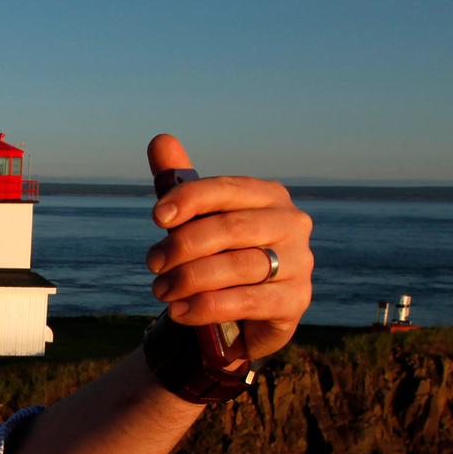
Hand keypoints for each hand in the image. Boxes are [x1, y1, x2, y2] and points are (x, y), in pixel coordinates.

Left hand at [144, 134, 314, 358]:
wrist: (244, 314)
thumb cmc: (220, 255)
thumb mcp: (198, 220)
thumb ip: (180, 183)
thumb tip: (160, 139)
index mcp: (269, 196)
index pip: (227, 189)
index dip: (189, 199)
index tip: (156, 217)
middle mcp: (291, 223)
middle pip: (230, 229)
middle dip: (183, 246)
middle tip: (153, 264)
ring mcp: (300, 262)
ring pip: (238, 266)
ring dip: (190, 279)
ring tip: (161, 291)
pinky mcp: (296, 300)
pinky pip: (247, 301)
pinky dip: (207, 306)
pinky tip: (180, 312)